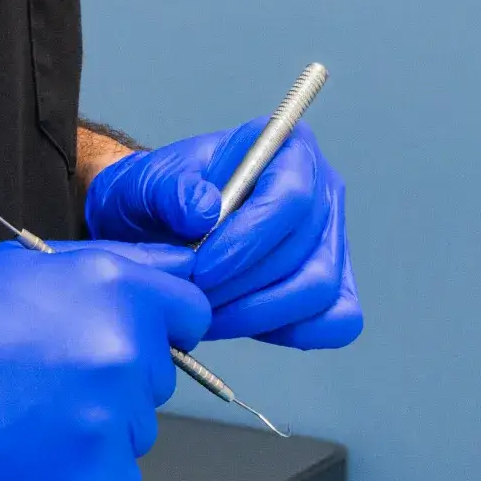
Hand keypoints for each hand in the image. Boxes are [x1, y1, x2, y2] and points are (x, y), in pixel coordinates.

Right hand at [0, 240, 209, 480]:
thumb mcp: (30, 264)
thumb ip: (114, 264)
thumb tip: (179, 264)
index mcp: (120, 289)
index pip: (192, 312)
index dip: (163, 326)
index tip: (131, 338)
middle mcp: (126, 350)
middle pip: (161, 373)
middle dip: (121, 375)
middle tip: (53, 379)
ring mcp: (112, 418)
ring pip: (140, 425)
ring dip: (102, 424)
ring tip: (33, 414)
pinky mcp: (92, 480)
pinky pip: (121, 475)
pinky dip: (87, 472)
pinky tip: (36, 453)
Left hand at [84, 122, 361, 349]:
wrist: (154, 228)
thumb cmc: (157, 198)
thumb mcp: (145, 183)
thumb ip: (168, 190)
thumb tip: (204, 210)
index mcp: (290, 149)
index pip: (292, 196)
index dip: (250, 239)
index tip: (202, 268)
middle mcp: (323, 191)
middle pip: (305, 249)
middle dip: (243, 285)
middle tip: (192, 299)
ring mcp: (331, 239)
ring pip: (318, 288)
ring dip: (257, 313)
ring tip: (205, 313)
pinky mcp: (333, 286)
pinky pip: (335, 320)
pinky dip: (290, 331)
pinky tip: (241, 323)